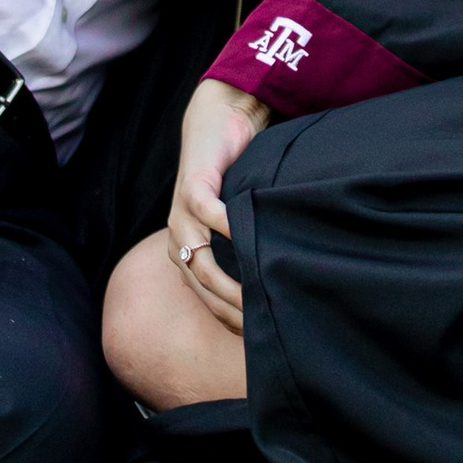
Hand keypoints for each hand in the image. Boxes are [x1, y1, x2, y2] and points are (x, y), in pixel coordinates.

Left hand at [166, 79, 268, 332]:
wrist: (218, 124)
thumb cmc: (237, 178)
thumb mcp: (241, 223)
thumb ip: (251, 252)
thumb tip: (284, 288)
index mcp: (188, 256)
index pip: (209, 302)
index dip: (233, 321)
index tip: (262, 339)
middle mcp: (179, 242)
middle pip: (205, 290)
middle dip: (234, 309)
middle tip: (268, 324)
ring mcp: (182, 218)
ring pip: (202, 263)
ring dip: (231, 281)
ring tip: (261, 293)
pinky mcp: (192, 190)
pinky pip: (208, 216)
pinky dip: (229, 229)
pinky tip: (252, 238)